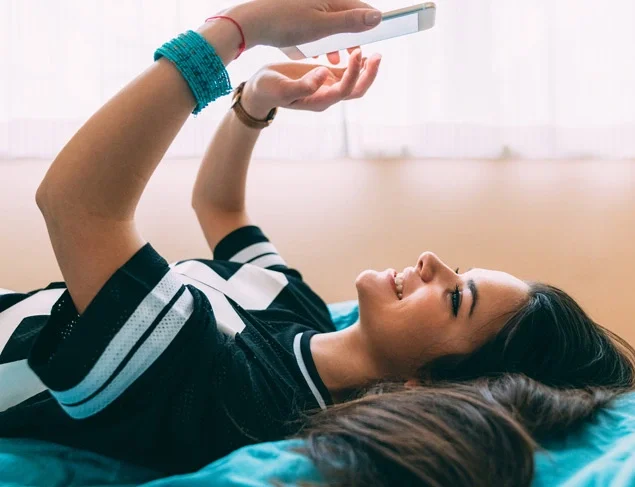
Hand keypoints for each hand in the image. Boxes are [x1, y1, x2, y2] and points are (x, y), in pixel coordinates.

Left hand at [226, 0, 381, 47]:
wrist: (252, 22)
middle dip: (351, 36)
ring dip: (335, 40)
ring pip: (330, 21)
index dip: (369, 25)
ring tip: (334, 60)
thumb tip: (378, 17)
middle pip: (346, 14)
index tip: (373, 43)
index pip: (360, 8)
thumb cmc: (286, 23)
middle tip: (353, 55)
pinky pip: (316, 23)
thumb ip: (350, 22)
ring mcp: (308, 3)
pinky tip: (315, 52)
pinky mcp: (297, 10)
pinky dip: (319, 37)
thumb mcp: (322, 26)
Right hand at [240, 49, 380, 115]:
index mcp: (319, 101)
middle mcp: (327, 96)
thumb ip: (304, 85)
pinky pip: (345, 73)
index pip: (344, 90)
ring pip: (354, 82)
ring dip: (366, 70)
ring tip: (375, 55)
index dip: (354, 73)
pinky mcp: (324, 78)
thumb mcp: (283, 89)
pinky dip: (356, 65)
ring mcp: (327, 88)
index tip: (356, 53)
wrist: (260, 91)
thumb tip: (324, 74)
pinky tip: (362, 54)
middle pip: (356, 90)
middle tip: (378, 56)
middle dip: (368, 75)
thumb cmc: (268, 91)